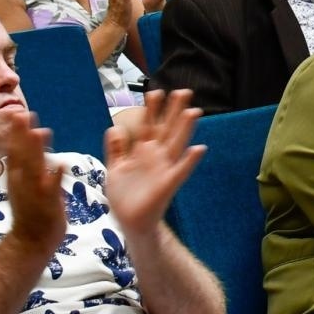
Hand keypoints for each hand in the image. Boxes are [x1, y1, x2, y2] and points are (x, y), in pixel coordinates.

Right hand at [3, 111, 67, 254]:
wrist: (30, 241)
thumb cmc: (31, 209)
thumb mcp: (26, 180)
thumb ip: (32, 157)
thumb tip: (37, 131)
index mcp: (18, 175)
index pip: (15, 149)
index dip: (15, 131)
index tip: (15, 111)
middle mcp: (23, 181)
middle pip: (22, 154)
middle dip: (21, 134)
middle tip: (21, 113)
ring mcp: (35, 192)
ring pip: (35, 168)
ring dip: (36, 151)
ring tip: (39, 132)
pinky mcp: (48, 204)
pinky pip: (53, 189)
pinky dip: (55, 177)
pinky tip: (61, 164)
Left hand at [103, 89, 205, 238]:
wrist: (131, 222)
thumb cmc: (125, 196)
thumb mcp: (115, 169)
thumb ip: (115, 149)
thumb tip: (114, 129)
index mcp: (143, 151)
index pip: (149, 125)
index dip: (153, 110)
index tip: (156, 91)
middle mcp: (157, 156)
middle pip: (167, 129)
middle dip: (174, 111)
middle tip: (184, 91)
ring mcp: (164, 169)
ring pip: (176, 144)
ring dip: (185, 129)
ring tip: (193, 112)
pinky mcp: (168, 184)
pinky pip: (181, 170)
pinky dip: (190, 160)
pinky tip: (199, 149)